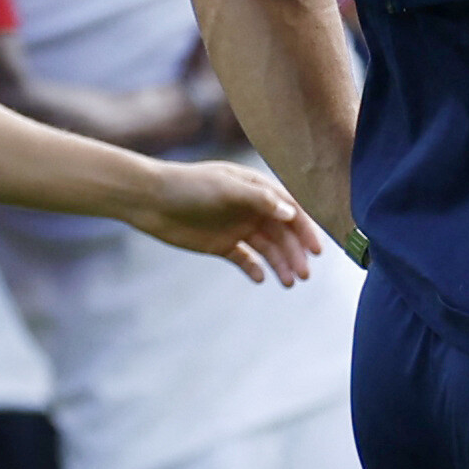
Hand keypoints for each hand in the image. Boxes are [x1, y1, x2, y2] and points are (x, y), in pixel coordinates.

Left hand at [127, 160, 315, 281]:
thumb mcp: (227, 188)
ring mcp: (237, 227)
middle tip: (304, 275)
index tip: (317, 250)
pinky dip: (254, 269)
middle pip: (282, 234)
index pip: (290, 211)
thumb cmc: (190, 186)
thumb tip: (291, 213)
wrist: (151, 199)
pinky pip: (245, 259)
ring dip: (279, 264)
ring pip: (267, 249)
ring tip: (288, 283)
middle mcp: (251, 209)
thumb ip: (260, 200)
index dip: (305, 230)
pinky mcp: (221, 245)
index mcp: (256, 190)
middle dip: (295, 253)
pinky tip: (261, 278)